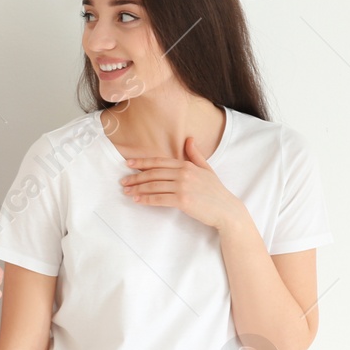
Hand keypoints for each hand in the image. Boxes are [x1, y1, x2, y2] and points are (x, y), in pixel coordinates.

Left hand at [120, 136, 248, 232]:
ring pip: (154, 186)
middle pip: (153, 174)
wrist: (227, 210)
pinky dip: (146, 199)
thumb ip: (195, 155)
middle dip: (135, 177)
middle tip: (122, 180)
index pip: (159, 162)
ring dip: (137, 189)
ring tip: (126, 191)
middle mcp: (184, 174)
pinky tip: (137, 200)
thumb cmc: (216, 191)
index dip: (142, 162)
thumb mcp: (207, 169)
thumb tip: (189, 139)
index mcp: (187, 165)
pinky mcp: (183, 201)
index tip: (128, 163)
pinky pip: (159, 199)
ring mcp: (183, 187)